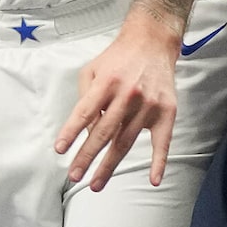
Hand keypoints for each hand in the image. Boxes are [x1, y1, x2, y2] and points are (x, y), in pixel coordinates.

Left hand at [57, 23, 177, 190]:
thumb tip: (83, 129)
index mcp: (106, 82)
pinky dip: (159, 162)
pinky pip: (162, 142)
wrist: (153, 42)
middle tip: (75, 175)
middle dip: (87, 156)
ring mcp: (148, 105)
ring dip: (109, 166)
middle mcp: (127, 94)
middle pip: (104, 132)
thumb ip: (85, 97)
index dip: (71, 132)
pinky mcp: (166, 112)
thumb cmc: (118, 58)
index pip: (85, 112)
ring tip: (95, 183)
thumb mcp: (92, 69)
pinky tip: (153, 179)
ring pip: (126, 141)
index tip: (60, 150)